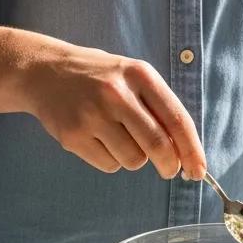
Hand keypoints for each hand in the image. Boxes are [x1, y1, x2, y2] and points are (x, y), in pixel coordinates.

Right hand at [24, 44, 205, 179]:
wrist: (44, 72)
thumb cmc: (100, 79)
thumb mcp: (133, 78)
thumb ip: (160, 109)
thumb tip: (186, 153)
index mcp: (139, 75)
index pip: (177, 120)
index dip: (192, 150)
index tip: (199, 171)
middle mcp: (116, 93)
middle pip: (158, 146)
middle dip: (169, 165)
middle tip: (170, 171)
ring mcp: (92, 115)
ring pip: (134, 160)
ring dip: (135, 158)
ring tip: (119, 137)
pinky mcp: (73, 135)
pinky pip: (109, 165)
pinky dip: (111, 160)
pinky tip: (98, 139)